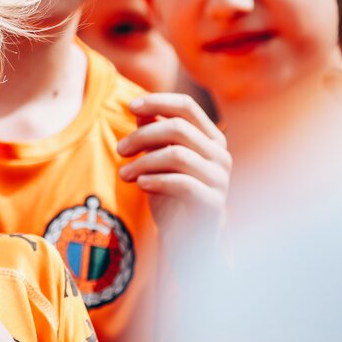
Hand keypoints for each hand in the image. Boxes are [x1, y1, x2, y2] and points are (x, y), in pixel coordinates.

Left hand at [118, 93, 230, 266]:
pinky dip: (156, 180)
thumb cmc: (172, 198)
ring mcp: (220, 178)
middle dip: (142, 136)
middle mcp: (221, 154)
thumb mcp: (158, 162)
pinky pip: (182, 183)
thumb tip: (140, 110)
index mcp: (211, 138)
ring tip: (124, 174)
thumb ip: (154, 135)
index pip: (187, 106)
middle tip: (120, 150)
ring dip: (143, 162)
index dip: (157, 101)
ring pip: (177, 154)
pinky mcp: (213, 203)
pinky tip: (140, 185)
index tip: (130, 106)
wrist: (188, 241)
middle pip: (178, 128)